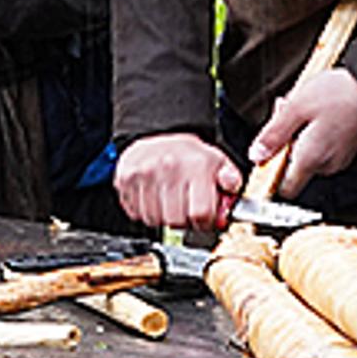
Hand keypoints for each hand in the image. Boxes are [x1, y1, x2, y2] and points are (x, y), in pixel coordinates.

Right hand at [115, 132, 243, 233]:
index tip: (205, 218)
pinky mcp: (126, 180)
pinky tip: (155, 199)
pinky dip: (146, 212)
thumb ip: (231, 181)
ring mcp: (144, 174)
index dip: (205, 222)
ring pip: (155, 220)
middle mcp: (169, 168)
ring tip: (170, 202)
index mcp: (196, 165)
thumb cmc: (188, 155)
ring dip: (164, 218)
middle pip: (176, 221)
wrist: (157, 135)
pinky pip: (137, 214)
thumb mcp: (217, 162)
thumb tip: (230, 198)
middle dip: (184, 221)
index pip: (201, 213)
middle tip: (186, 209)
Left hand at [248, 67, 356, 199]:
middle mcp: (326, 165)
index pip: (285, 189)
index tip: (266, 154)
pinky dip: (312, 134)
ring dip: (298, 136)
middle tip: (286, 114)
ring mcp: (337, 160)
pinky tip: (316, 114)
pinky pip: (320, 149)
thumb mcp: (296, 108)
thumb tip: (256, 156)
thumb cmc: (337, 94)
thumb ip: (273, 135)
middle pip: (293, 167)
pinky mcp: (344, 151)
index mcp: (311, 159)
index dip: (271, 175)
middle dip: (285, 143)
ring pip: (306, 156)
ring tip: (303, 110)